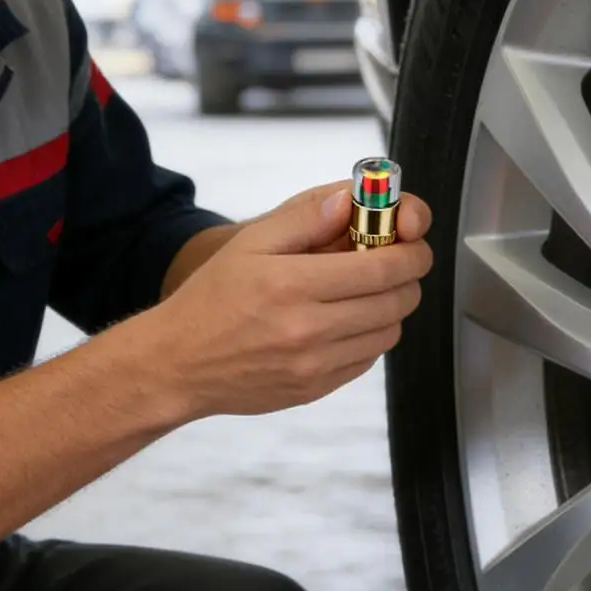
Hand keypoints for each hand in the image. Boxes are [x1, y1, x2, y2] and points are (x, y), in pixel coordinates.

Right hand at [140, 182, 432, 419]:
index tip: (412, 242)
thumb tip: (349, 201)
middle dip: (406, 277)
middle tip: (391, 262)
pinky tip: (344, 321)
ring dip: (390, 308)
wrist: (178, 363)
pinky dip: (368, 336)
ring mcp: (315, 366)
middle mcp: (309, 330)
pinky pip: (367, 360)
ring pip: (388, 333)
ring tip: (364, 291)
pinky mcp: (315, 389)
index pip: (383, 269)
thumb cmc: (211, 298)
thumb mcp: (249, 243)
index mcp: (293, 285)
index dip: (411, 253)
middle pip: (396, 302)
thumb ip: (302, 217)